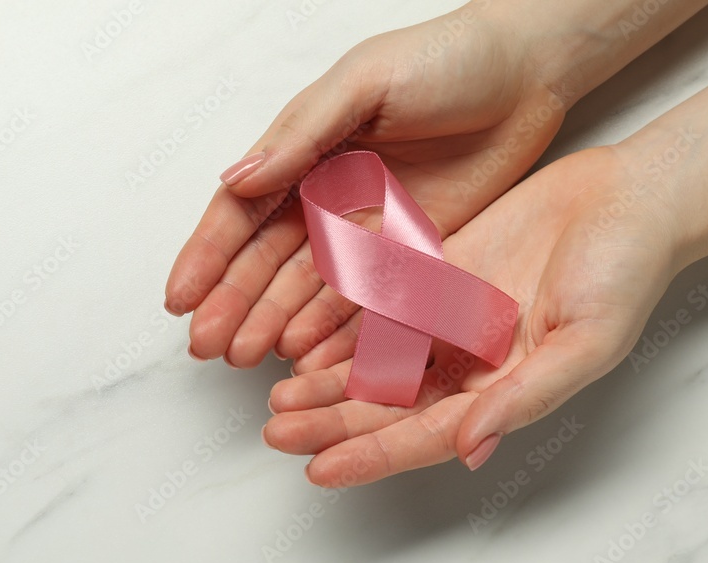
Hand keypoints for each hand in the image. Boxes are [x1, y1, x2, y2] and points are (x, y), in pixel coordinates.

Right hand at [165, 6, 570, 368]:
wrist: (528, 72)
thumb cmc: (446, 58)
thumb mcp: (363, 83)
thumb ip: (302, 135)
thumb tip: (237, 178)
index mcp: (303, 151)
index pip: (242, 212)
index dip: (207, 257)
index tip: (179, 299)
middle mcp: (325, 195)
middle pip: (265, 260)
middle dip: (232, 303)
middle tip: (207, 346)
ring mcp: (366, 228)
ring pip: (307, 287)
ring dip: (272, 322)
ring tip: (245, 358)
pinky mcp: (410, 251)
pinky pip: (364, 296)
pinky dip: (333, 326)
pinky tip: (305, 352)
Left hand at [263, 146, 678, 485]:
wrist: (627, 198)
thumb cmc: (624, 271)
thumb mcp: (586, 342)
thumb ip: (526, 395)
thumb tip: (470, 447)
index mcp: (501, 391)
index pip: (424, 435)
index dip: (371, 455)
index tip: (319, 469)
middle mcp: (467, 362)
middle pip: (386, 403)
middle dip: (331, 421)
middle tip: (276, 430)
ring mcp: (447, 319)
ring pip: (373, 359)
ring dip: (326, 378)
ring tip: (277, 393)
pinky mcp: (434, 274)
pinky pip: (378, 303)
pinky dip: (341, 320)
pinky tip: (302, 332)